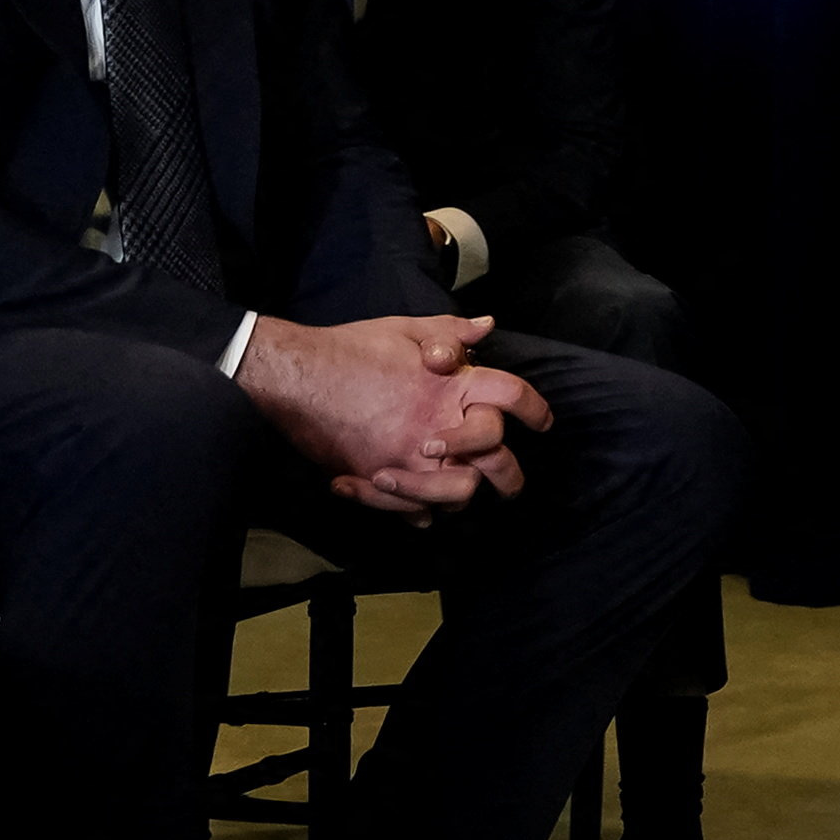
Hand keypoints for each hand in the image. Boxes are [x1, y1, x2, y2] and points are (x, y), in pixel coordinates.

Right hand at [240, 314, 539, 511]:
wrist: (295, 375)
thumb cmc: (351, 348)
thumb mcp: (404, 329)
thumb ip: (449, 331)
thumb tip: (487, 327)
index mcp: (453, 384)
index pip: (512, 395)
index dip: (534, 409)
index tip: (544, 424)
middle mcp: (439, 424)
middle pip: (495, 457)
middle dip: (509, 474)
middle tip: (510, 484)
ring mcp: (410, 456)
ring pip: (458, 492)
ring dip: (459, 495)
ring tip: (454, 493)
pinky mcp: (378, 479)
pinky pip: (412, 511)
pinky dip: (417, 512)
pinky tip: (414, 507)